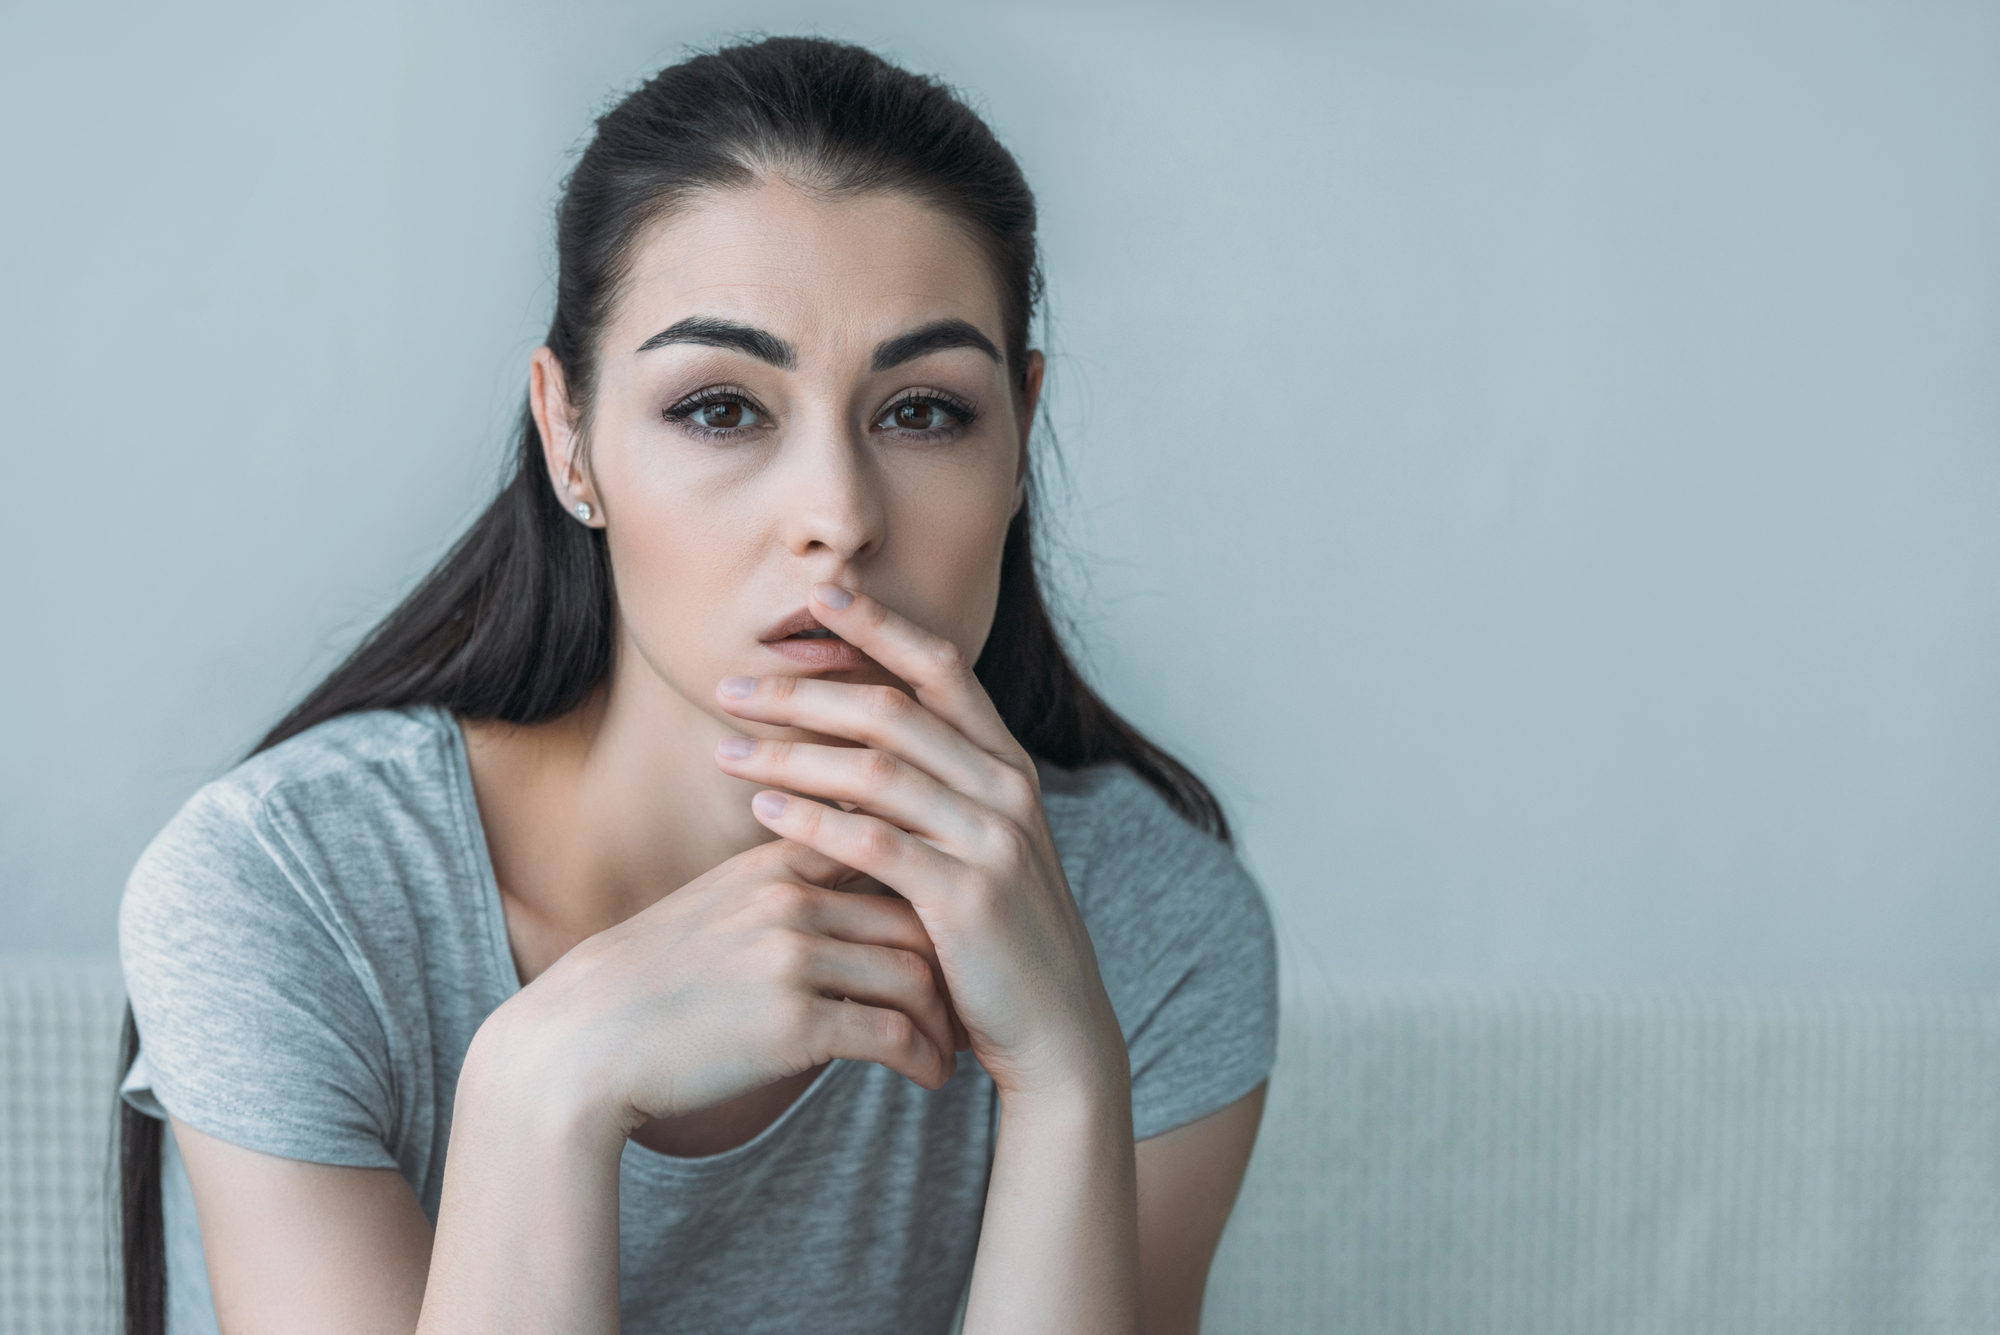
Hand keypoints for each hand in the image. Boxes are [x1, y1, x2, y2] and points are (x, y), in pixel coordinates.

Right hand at [498, 836, 958, 1135]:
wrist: (580, 1043)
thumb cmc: (651, 980)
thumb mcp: (716, 904)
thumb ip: (780, 884)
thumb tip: (845, 888)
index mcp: (776, 860)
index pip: (889, 849)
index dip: (936, 885)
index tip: (964, 924)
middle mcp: (790, 899)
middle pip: (918, 914)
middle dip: (958, 959)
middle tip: (977, 994)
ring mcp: (793, 959)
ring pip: (916, 975)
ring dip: (949, 1018)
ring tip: (959, 1045)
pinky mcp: (793, 1026)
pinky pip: (892, 1036)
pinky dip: (926, 1060)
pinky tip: (933, 1077)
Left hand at [712, 583, 1128, 1104]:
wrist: (1055, 1029)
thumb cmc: (998, 938)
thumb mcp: (978, 848)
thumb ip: (932, 790)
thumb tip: (848, 742)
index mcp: (1008, 766)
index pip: (940, 668)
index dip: (879, 628)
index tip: (817, 599)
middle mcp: (1006, 790)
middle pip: (892, 710)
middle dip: (804, 690)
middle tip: (731, 685)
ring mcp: (990, 842)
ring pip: (874, 769)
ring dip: (789, 751)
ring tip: (724, 745)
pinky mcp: (964, 898)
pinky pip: (872, 842)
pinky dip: (810, 820)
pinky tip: (759, 809)